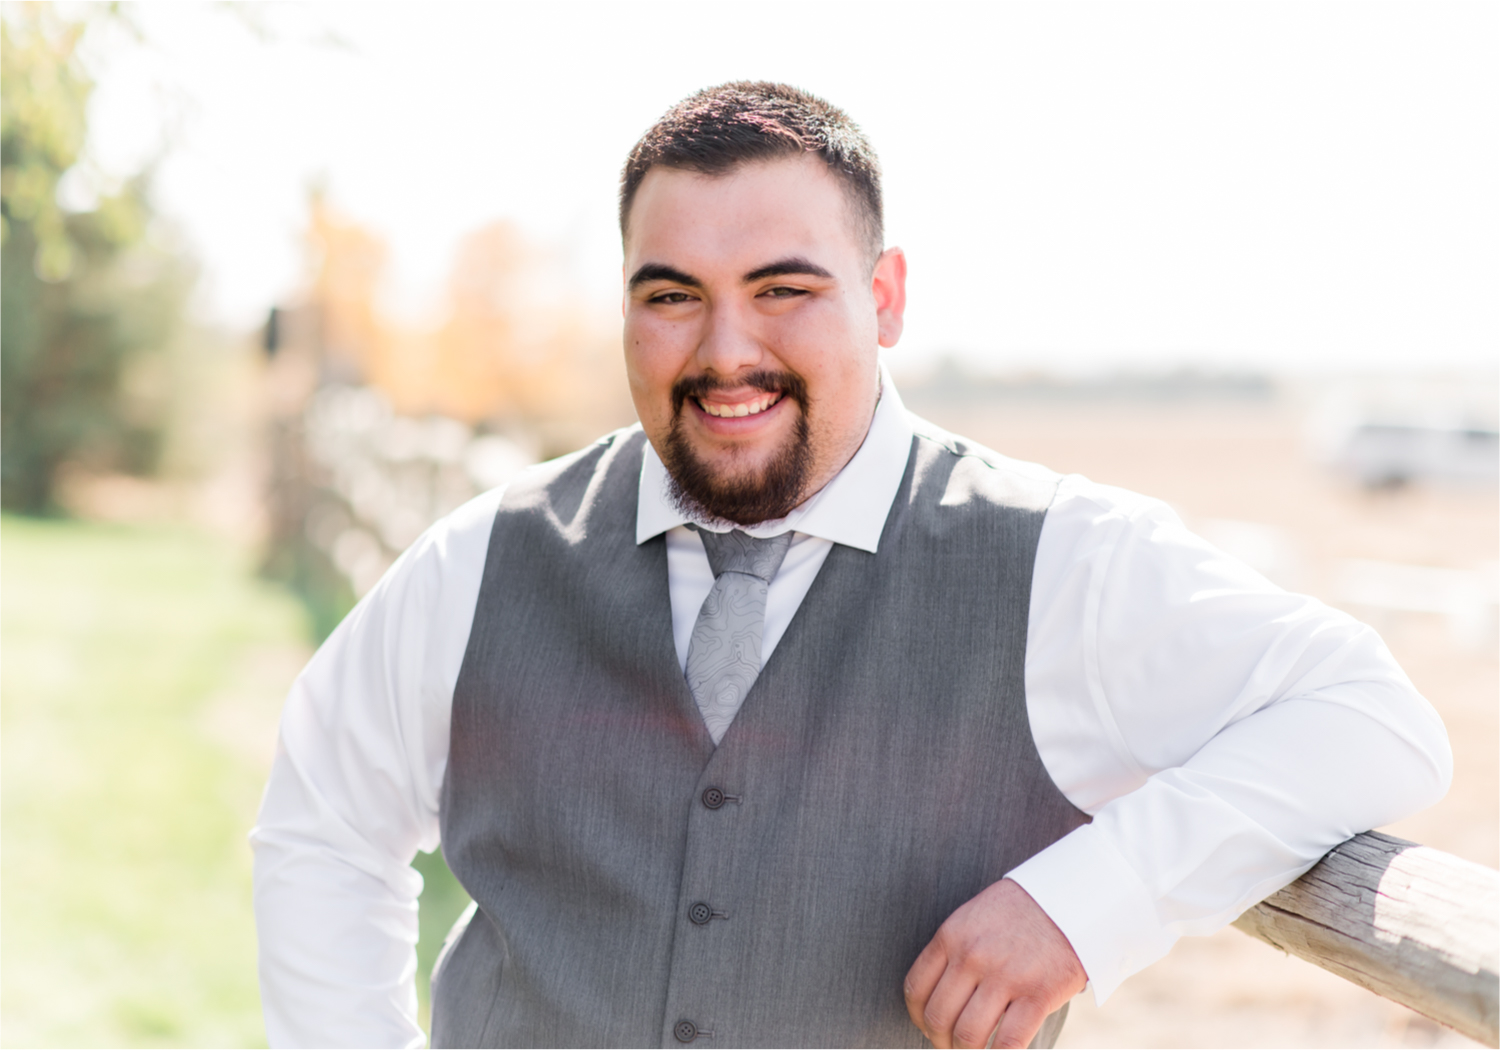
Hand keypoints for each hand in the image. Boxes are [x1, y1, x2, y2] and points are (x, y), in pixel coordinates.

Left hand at [904, 878, 1086, 1048]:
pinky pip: (1008, 1043)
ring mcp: (1004, 976)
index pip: (916, 989)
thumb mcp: (975, 918)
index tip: (928, 1026)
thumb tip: (941, 997)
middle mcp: (972, 956)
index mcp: (952, 935)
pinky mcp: (1038, 994)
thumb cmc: (1021, 912)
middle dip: (941, 1041)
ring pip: (968, 1036)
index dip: (918, 1017)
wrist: (1072, 899)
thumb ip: (955, 952)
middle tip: (951, 1046)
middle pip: (938, 1017)